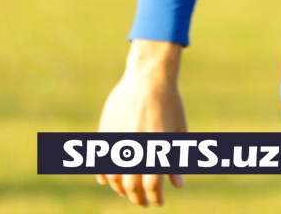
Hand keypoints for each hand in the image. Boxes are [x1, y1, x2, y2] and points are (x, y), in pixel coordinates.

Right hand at [97, 40, 186, 206]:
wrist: (149, 78)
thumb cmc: (170, 103)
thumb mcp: (178, 131)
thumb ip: (176, 160)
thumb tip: (178, 186)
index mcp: (156, 149)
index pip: (152, 186)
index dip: (155, 198)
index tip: (158, 203)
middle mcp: (136, 148)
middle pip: (132, 186)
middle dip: (138, 198)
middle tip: (144, 202)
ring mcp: (118, 142)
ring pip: (115, 178)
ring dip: (121, 190)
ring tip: (129, 193)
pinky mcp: (105, 135)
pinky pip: (101, 163)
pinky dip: (105, 176)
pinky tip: (110, 182)